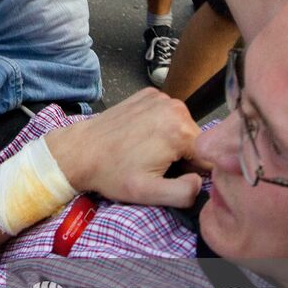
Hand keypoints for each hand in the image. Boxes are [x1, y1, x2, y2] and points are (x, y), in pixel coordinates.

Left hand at [45, 89, 205, 208]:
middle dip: (182, 156)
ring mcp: (161, 97)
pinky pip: (167, 115)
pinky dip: (159, 126)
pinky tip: (140, 136)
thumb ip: (184, 193)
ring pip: (183, 127)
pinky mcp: (149, 94)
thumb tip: (201, 181)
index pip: (208, 157)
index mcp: (181, 131)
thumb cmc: (112, 173)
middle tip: (153, 165)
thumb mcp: (149, 193)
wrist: (80, 150)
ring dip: (171, 141)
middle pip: (196, 140)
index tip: (168, 175)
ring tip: (145, 151)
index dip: (192, 172)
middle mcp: (176, 107)